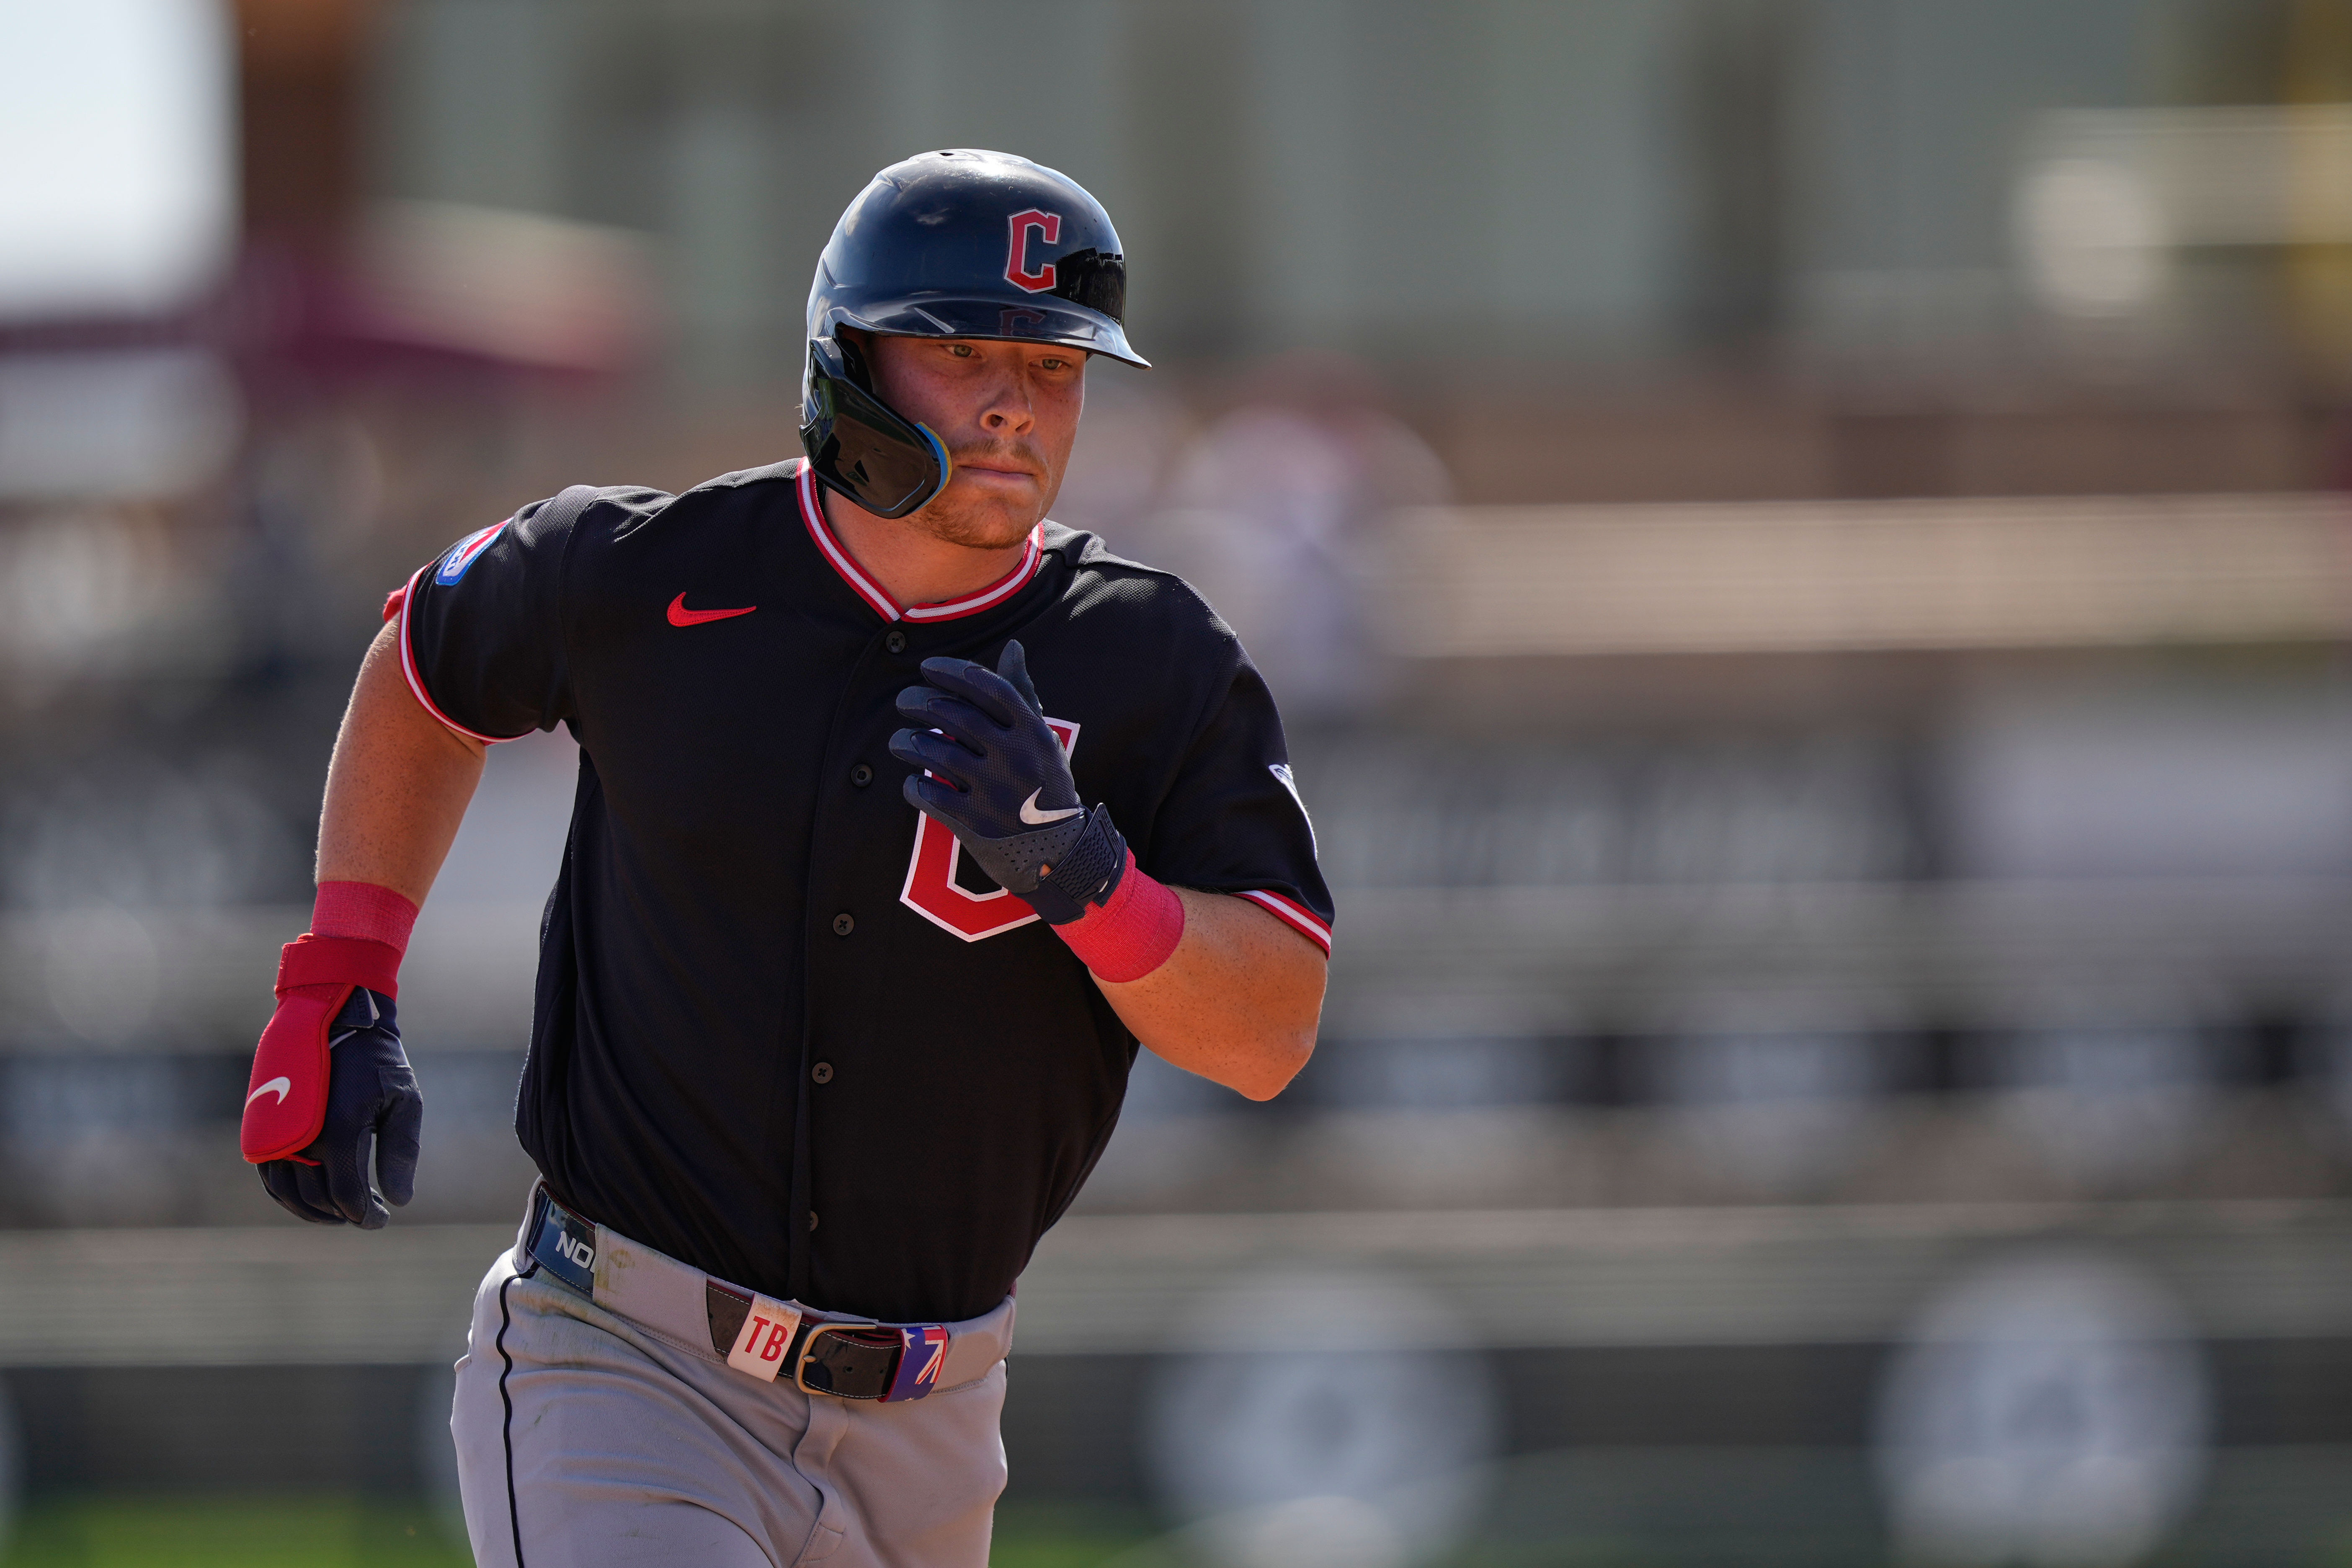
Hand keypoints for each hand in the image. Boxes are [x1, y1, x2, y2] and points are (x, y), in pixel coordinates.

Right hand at [255, 987, 422, 1228]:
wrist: (334, 1018)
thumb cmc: (377, 1059)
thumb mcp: (403, 1100)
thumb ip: (400, 1151)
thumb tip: (398, 1199)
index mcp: (339, 1131)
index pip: (347, 1196)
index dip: (365, 1216)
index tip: (382, 1220)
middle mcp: (301, 1137)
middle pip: (318, 1198)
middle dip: (344, 1214)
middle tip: (367, 1215)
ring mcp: (275, 1134)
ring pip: (287, 1192)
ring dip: (312, 1210)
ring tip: (341, 1213)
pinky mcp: (261, 1128)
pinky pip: (269, 1175)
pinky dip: (288, 1193)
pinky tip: (312, 1195)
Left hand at [888, 640, 1128, 924]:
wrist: (1060, 854)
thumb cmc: (1046, 787)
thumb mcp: (1043, 740)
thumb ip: (1023, 694)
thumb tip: (1012, 646)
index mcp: (1033, 733)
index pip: (987, 687)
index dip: (952, 672)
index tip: (927, 667)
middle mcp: (1014, 758)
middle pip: (953, 714)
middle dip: (918, 701)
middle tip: (904, 701)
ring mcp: (993, 792)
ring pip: (933, 752)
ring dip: (906, 742)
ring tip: (899, 741)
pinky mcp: (973, 824)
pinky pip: (927, 794)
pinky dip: (913, 784)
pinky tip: (913, 780)